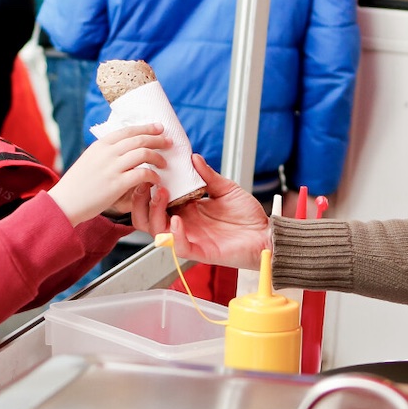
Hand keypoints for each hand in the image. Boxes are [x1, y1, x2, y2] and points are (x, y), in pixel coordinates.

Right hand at [48, 124, 167, 224]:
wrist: (64, 202)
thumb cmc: (77, 184)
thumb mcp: (90, 160)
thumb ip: (106, 153)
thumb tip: (124, 149)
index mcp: (100, 145)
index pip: (128, 130)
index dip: (147, 128)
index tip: (159, 128)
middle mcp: (107, 152)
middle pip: (140, 139)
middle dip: (158, 139)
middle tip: (169, 143)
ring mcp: (112, 167)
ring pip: (144, 153)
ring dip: (158, 157)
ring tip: (164, 164)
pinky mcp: (117, 184)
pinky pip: (142, 174)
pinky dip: (153, 175)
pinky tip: (156, 180)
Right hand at [133, 155, 269, 269]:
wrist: (265, 234)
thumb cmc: (247, 215)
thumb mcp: (226, 189)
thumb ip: (208, 175)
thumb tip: (193, 157)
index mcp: (187, 208)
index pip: (158, 200)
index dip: (148, 189)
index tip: (148, 171)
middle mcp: (184, 223)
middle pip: (148, 218)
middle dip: (142, 202)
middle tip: (147, 184)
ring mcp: (190, 237)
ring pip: (158, 231)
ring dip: (154, 213)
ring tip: (162, 195)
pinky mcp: (200, 251)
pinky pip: (179, 246)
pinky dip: (174, 234)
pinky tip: (176, 220)